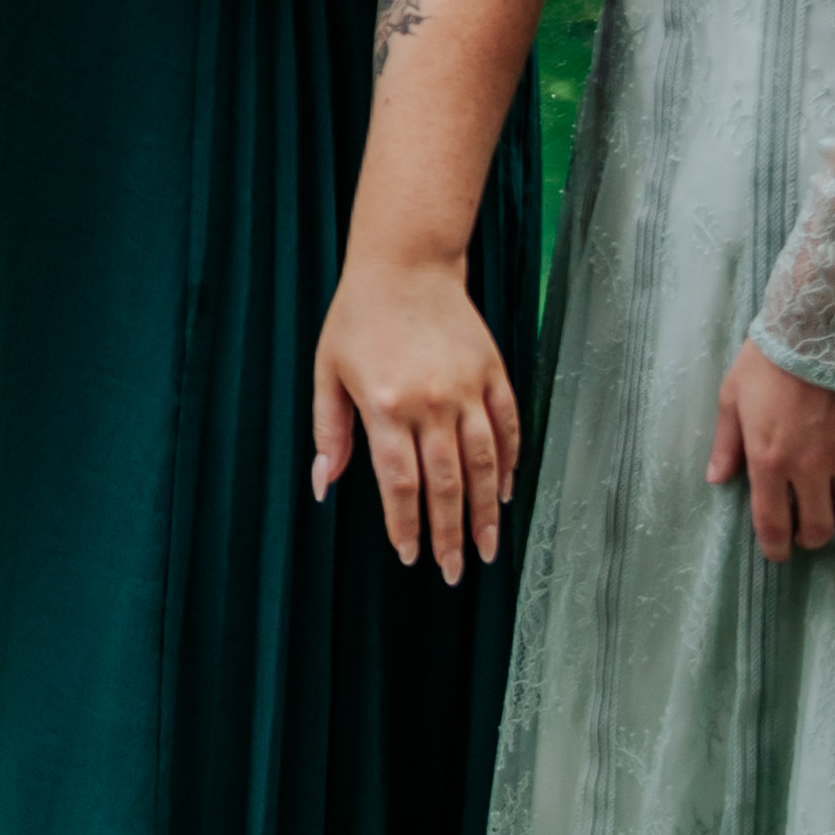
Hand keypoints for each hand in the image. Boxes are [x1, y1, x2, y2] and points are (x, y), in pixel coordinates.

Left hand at [311, 253, 521, 581]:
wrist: (405, 262)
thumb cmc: (358, 317)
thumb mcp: (327, 371)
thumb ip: (330, 432)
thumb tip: (324, 485)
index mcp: (386, 407)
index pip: (400, 483)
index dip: (406, 525)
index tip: (409, 556)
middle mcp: (431, 403)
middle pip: (446, 484)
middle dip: (450, 535)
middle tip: (455, 571)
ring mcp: (467, 389)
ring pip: (484, 464)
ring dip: (487, 512)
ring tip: (489, 548)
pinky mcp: (492, 373)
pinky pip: (508, 428)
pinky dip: (510, 464)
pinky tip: (506, 493)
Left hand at [706, 340, 834, 561]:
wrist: (819, 327)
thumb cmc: (768, 360)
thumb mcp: (732, 398)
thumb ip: (727, 444)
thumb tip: (717, 479)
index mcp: (769, 460)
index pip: (773, 524)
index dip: (776, 547)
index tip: (778, 553)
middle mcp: (810, 467)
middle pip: (818, 527)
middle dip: (811, 536)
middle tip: (807, 529)